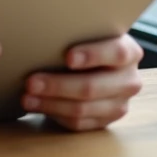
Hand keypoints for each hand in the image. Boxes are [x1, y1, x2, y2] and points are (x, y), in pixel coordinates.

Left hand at [21, 33, 143, 131]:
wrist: (95, 65)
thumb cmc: (86, 43)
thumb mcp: (88, 34)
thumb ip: (76, 34)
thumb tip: (44, 35)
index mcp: (129, 52)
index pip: (116, 53)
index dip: (93, 55)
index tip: (68, 57)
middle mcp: (129, 80)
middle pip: (92, 86)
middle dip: (58, 85)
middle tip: (31, 82)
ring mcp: (119, 104)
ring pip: (82, 108)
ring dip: (50, 103)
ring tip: (27, 97)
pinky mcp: (105, 121)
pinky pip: (78, 123)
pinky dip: (54, 113)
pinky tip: (36, 105)